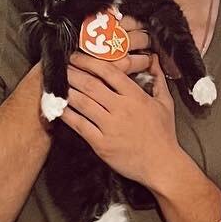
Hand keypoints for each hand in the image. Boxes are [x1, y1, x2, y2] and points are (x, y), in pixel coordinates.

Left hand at [63, 52, 182, 188]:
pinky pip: (80, 125)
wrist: (162, 165)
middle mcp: (121, 109)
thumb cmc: (164, 134)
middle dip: (73, 73)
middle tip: (60, 65)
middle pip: (91, 85)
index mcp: (136, 96)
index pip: (109, 72)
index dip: (90, 62)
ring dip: (67, 90)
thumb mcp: (166, 103)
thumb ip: (158, 79)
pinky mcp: (102, 144)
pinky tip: (57, 107)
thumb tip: (154, 59)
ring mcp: (110, 127)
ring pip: (83, 103)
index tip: (77, 56)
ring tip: (54, 82)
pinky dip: (67, 115)